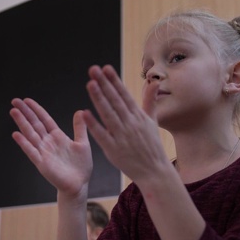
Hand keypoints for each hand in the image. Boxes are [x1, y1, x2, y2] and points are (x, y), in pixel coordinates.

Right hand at [10, 98, 92, 197]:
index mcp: (57, 137)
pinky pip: (31, 151)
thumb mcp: (82, 143)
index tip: (27, 100)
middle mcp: (48, 143)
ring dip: (22, 123)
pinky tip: (16, 134)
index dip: (36, 110)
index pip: (44, 120)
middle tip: (15, 101)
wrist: (79, 184)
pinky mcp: (42, 163)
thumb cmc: (80, 166)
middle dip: (25, 112)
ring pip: (30, 134)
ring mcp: (44, 152)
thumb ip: (79, 128)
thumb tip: (79, 111)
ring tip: (14, 112)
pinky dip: (24, 143)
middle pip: (34, 124)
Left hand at [82, 65, 170, 183]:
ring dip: (98, 99)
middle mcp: (130, 124)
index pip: (124, 95)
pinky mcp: (114, 150)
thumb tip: (154, 83)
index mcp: (139, 117)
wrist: (155, 172)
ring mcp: (122, 137)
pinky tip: (84, 113)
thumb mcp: (153, 122)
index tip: (106, 68)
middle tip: (93, 69)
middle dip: (104, 84)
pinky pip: (102, 135)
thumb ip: (150, 102)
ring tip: (90, 84)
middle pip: (115, 101)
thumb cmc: (152, 147)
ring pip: (108, 114)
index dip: (114, 81)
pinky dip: (93, 124)